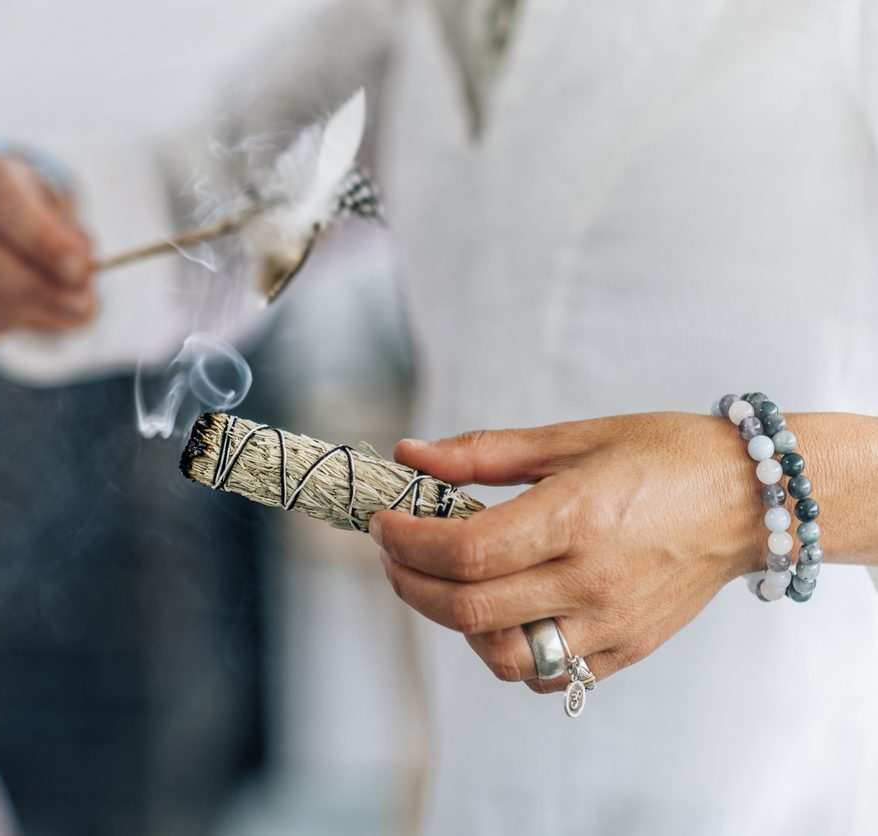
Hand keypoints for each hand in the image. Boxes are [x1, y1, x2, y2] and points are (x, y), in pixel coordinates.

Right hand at [0, 151, 96, 345]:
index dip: (42, 240)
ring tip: (60, 312)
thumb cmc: (39, 223)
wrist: (2, 231)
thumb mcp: (66, 223)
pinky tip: (26, 317)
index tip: (78, 270)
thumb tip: (78, 282)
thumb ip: (76, 250)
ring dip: (22, 313)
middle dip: (34, 288)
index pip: (2, 202)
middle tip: (78, 305)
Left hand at [369, 413, 768, 691]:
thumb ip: (484, 453)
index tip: (383, 522)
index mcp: (576, 517)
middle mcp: (592, 580)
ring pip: (502, 656)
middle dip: (407, 582)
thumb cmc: (662, 456)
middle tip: (392, 552)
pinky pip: (546, 674)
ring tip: (444, 584)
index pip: (466, 551)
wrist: (749, 499)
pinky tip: (498, 612)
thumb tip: (411, 456)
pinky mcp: (625, 651)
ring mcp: (610, 624)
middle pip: (468, 609)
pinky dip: (505, 652)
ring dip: (453, 625)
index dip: (408, 542)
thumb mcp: (571, 438)